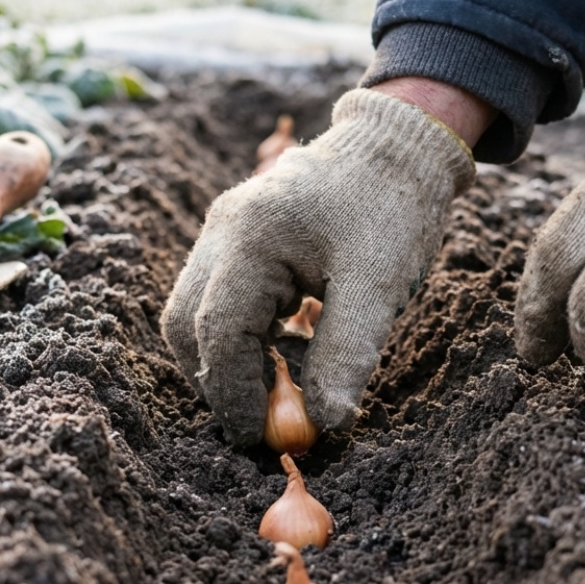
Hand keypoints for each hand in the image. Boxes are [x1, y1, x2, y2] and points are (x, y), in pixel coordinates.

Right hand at [161, 87, 479, 445]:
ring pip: (194, 314)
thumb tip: (324, 426)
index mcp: (252, 235)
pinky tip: (283, 356)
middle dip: (218, 383)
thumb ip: (347, 354)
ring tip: (275, 395)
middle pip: (187, 325)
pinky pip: (217, 300)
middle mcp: (223, 230)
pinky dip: (240, 338)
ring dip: (225, 363)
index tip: (260, 438)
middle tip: (260, 425)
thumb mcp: (379, 285)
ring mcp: (223, 231)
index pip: (218, 330)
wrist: (397, 145)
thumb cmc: (393, 208)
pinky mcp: (235, 239)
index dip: (233, 394)